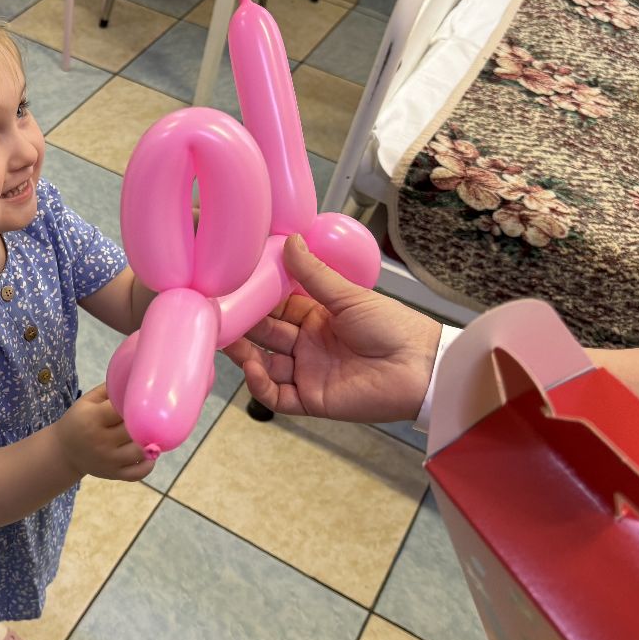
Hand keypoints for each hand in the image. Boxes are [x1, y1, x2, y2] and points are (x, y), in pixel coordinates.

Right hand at [55, 384, 152, 481]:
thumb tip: (136, 375)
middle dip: (146, 421)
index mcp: (92, 418)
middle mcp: (100, 441)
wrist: (63, 451)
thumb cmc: (79, 420)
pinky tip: (150, 452)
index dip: (137, 403)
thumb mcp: (87, 401)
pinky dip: (149, 464)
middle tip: (154, 414)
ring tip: (153, 432)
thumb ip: (109, 389)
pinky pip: (139, 472)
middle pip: (134, 429)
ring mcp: (108, 460)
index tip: (147, 398)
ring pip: (140, 451)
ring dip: (151, 441)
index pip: (122, 409)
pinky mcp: (114, 474)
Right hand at [223, 235, 440, 422]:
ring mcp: (308, 373)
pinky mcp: (312, 399)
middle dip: (242, 325)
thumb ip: (314, 274)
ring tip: (228, 340)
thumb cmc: (393, 327)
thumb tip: (290, 240)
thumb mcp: (348, 296)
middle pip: (265, 335)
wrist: (420, 367)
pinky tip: (253, 367)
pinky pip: (277, 395)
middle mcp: (308, 345)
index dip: (255, 300)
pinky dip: (260, 384)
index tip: (232, 287)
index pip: (276, 308)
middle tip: (217, 313)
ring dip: (244, 354)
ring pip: (264, 366)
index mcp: (317, 318)